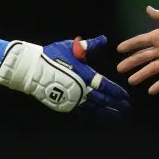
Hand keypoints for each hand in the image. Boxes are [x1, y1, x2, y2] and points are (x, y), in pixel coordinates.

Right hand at [0, 36, 130, 120]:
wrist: (31, 69)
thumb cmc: (52, 55)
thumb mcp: (72, 47)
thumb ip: (89, 46)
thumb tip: (104, 39)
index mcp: (85, 75)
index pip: (106, 86)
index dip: (117, 93)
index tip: (126, 97)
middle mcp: (81, 90)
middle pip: (103, 101)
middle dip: (116, 105)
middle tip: (127, 109)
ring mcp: (72, 99)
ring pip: (94, 110)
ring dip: (107, 114)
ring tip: (117, 117)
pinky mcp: (64, 105)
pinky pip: (82, 113)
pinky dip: (92, 117)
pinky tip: (98, 119)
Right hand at [116, 6, 158, 93]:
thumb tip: (147, 8)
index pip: (141, 42)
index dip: (130, 45)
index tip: (118, 49)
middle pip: (142, 57)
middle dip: (131, 63)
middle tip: (119, 69)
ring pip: (151, 69)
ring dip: (141, 75)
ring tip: (130, 81)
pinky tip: (150, 91)